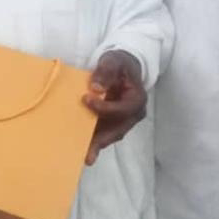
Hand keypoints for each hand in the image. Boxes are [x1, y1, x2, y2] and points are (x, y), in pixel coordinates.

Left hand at [83, 50, 145, 165]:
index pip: (122, 109)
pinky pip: (103, 134)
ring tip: (84, 157)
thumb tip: (96, 88)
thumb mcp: (113, 60)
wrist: (121, 68)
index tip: (85, 99)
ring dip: (96, 145)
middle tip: (87, 154)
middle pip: (118, 130)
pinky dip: (93, 141)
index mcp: (137, 99)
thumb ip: (106, 71)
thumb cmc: (118, 63)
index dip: (105, 108)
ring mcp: (122, 121)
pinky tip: (81, 150)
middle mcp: (132, 114)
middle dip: (102, 141)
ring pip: (110, 135)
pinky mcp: (112, 123)